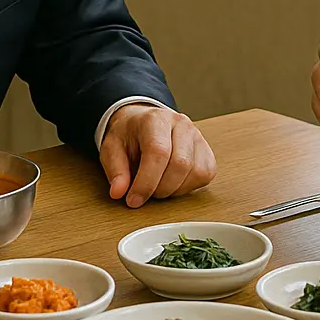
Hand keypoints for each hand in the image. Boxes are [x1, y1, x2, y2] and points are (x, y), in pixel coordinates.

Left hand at [99, 105, 216, 207]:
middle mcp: (181, 125)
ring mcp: (198, 137)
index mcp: (155, 120)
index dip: (146, 182)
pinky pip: (205, 175)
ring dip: (174, 189)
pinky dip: (188, 187)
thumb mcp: (112, 149)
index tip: (134, 199)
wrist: (143, 124)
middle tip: (145, 193)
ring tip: (158, 185)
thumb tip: (118, 192)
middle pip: (180, 164)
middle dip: (160, 189)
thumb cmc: (129, 136)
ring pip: (196, 172)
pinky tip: (173, 182)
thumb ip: (115, 170)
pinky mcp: (207, 152)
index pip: (158, 152)